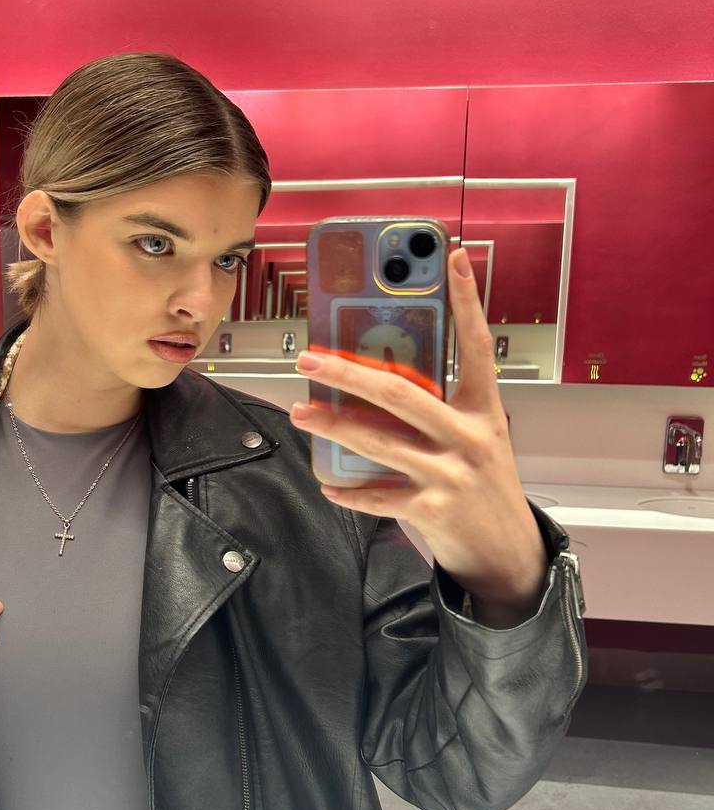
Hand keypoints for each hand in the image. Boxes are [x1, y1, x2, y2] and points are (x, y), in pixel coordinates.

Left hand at [289, 247, 548, 618]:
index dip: (466, 299)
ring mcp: (451, 474)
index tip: (451, 257)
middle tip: (312, 357)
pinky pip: (378, 496)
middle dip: (351, 372)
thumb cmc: (483, 484)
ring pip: (381, 441)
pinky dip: (349, 491)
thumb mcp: (475, 436)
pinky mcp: (433, 509)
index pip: (475, 343)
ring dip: (334, 425)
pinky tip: (327, 483)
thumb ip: (437, 407)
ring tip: (302, 411)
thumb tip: (373, 379)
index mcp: (483, 409)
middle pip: (403, 393)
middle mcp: (470, 436)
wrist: (507, 553)